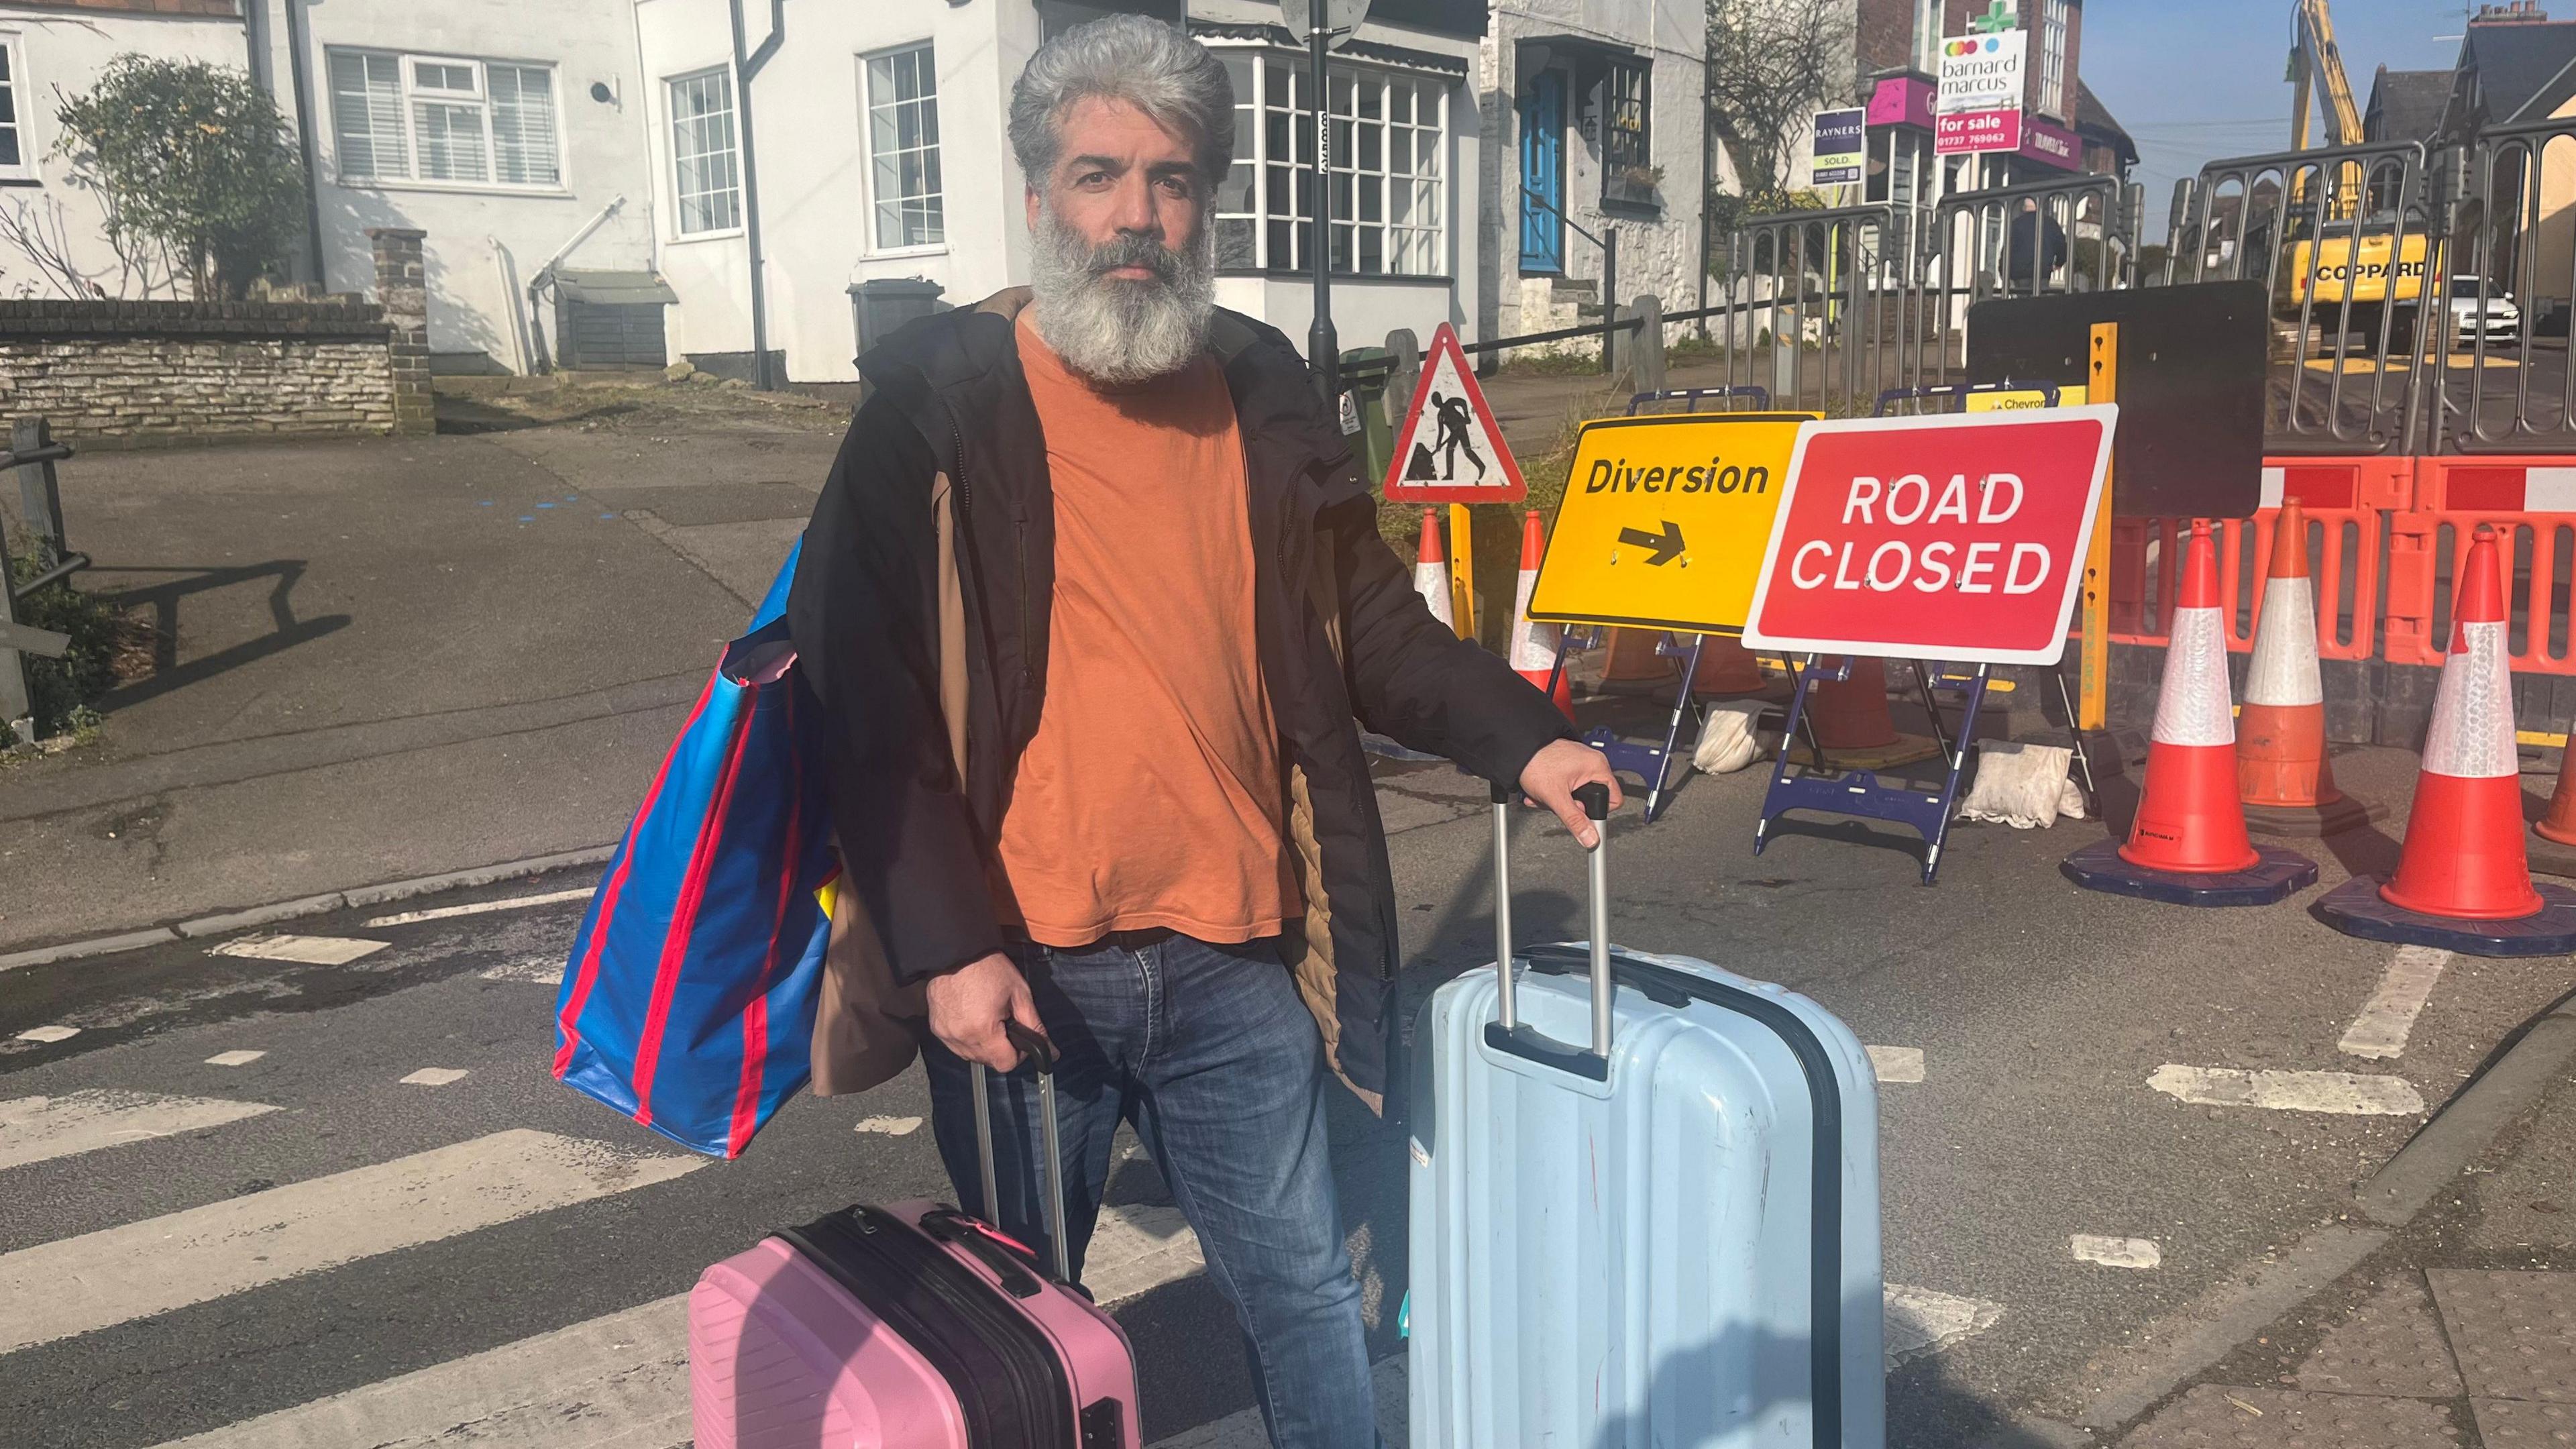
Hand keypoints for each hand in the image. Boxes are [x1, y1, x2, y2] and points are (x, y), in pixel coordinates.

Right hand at [925, 951, 1046, 1071]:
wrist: (956, 951)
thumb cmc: (987, 967)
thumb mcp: (1019, 994)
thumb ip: (1035, 1026)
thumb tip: (1052, 1051)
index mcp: (983, 1030)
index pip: (1005, 1064)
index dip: (1018, 1055)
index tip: (1019, 1037)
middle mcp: (961, 1037)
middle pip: (988, 1062)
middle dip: (1001, 1048)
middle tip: (1003, 1021)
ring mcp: (946, 1034)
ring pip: (971, 1056)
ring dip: (983, 1045)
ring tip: (987, 1018)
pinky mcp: (936, 1028)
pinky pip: (956, 1046)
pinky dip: (967, 1038)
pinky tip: (972, 1018)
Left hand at [1518, 738, 1621, 847]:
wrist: (1516, 749)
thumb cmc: (1535, 763)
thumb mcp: (1556, 797)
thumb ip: (1574, 820)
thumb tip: (1590, 838)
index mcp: (1597, 766)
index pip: (1614, 800)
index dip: (1599, 813)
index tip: (1584, 819)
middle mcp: (1592, 762)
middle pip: (1592, 798)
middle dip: (1572, 807)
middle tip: (1558, 803)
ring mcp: (1580, 762)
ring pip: (1577, 794)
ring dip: (1559, 801)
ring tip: (1545, 797)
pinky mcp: (1568, 763)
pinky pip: (1568, 785)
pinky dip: (1555, 792)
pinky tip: (1543, 792)